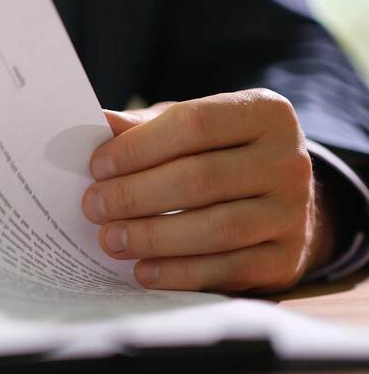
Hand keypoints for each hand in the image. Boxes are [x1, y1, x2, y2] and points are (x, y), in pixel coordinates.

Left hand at [84, 89, 334, 292]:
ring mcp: (294, 213)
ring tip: (111, 240)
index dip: (139, 147)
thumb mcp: (186, 130)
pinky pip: (228, 269)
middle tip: (94, 207)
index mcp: (265, 114)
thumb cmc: (216, 156)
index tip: (97, 166)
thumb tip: (96, 124)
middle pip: (202, 178)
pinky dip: (180, 273)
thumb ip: (144, 126)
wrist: (277, 204)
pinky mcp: (287, 259)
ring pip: (217, 228)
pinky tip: (143, 271)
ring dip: (153, 237)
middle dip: (136, 195)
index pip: (195, 124)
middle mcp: (289, 160)